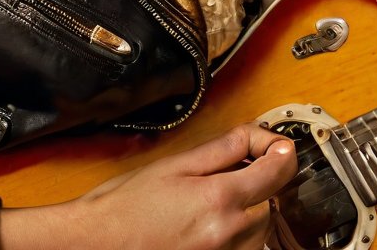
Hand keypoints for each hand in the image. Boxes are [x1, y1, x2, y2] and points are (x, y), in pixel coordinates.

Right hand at [0, 124, 297, 249]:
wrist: (96, 244)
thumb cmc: (124, 208)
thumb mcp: (174, 165)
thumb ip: (221, 150)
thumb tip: (255, 137)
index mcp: (219, 200)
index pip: (277, 172)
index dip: (281, 152)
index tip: (278, 146)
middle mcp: (228, 234)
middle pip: (269, 201)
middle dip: (255, 184)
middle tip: (225, 173)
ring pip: (260, 229)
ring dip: (246, 212)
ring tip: (210, 202)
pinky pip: (244, 249)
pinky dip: (236, 236)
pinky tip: (209, 225)